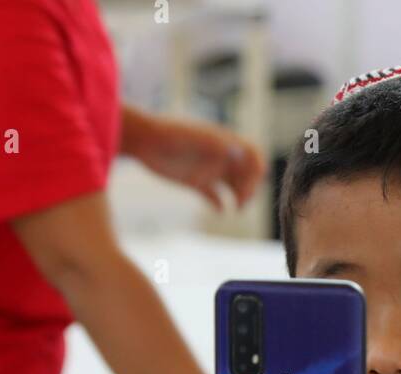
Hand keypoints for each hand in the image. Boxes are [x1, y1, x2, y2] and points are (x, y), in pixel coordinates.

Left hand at [124, 108, 266, 211]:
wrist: (144, 140)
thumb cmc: (170, 134)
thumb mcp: (196, 137)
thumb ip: (217, 144)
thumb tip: (238, 151)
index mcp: (225, 143)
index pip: (253, 155)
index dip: (257, 171)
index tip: (248, 185)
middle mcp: (220, 156)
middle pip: (246, 174)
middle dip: (249, 189)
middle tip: (241, 204)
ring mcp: (208, 169)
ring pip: (233, 186)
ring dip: (239, 199)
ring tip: (235, 211)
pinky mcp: (195, 182)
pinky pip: (213, 196)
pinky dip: (219, 205)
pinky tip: (219, 211)